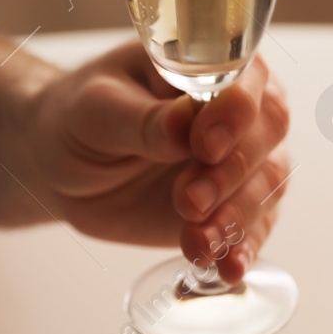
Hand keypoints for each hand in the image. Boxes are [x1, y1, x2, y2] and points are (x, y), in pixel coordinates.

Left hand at [22, 43, 290, 283]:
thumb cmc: (79, 118)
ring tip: (195, 241)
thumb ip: (141, 119)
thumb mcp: (95, 110)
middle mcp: (239, 109)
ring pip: (269, 183)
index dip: (236, 111)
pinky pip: (255, 227)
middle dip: (233, 171)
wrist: (63, 166)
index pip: (247, 80)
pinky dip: (245, 248)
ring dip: (236, 215)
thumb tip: (183, 126)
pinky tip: (228, 267)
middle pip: (268, 133)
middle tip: (187, 200)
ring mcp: (241, 159)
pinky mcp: (233, 205)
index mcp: (210, 67)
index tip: (205, 143)